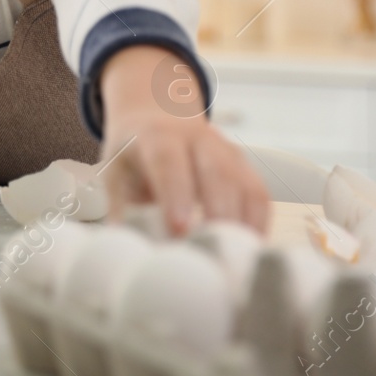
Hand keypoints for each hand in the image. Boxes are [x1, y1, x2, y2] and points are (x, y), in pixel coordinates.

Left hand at [98, 45, 269, 235]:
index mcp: (156, 136)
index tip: (179, 230)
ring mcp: (225, 151)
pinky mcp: (243, 167)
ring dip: (242, 222)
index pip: (168, 162)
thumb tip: (129, 250)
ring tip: (234, 256)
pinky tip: (249, 248)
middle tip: (213, 249)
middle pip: (216, 171)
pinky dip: (257, 222)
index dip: (176, 195)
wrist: (154, 119)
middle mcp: (196, 138)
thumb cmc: (133, 155)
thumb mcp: (117, 174)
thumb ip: (123, 210)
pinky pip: (258, 194)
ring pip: (243, 183)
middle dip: (217, 212)